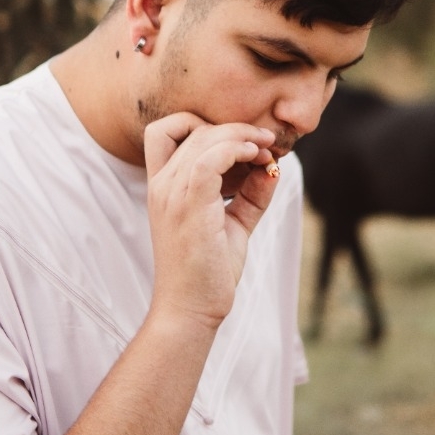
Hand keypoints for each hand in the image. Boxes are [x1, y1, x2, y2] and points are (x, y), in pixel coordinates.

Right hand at [143, 114, 276, 331]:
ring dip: (241, 136)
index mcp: (163, 186)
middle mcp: (162, 185)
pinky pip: (211, 158)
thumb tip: (273, 167)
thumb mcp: (234, 223)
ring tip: (266, 149)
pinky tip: (257, 159)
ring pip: (204, 137)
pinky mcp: (189, 205)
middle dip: (234, 128)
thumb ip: (251, 194)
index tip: (238, 141)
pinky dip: (237, 149)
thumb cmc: (208, 271)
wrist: (191, 311)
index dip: (200, 123)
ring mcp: (172, 194)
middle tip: (266, 142)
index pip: (165, 131)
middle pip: (192, 128)